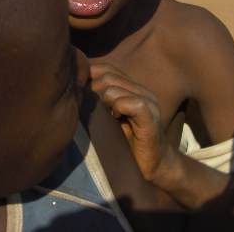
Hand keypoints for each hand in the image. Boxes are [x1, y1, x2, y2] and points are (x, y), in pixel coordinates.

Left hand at [90, 63, 176, 182]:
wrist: (155, 164)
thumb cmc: (129, 143)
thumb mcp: (111, 118)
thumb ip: (100, 102)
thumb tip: (77, 89)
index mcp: (133, 88)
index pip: (107, 68)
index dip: (90, 75)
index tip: (80, 91)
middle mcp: (142, 91)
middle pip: (108, 76)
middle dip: (93, 90)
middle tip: (91, 108)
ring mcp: (149, 102)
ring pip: (116, 87)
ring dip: (104, 101)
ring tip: (105, 116)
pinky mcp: (151, 117)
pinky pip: (133, 103)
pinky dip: (119, 108)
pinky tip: (116, 118)